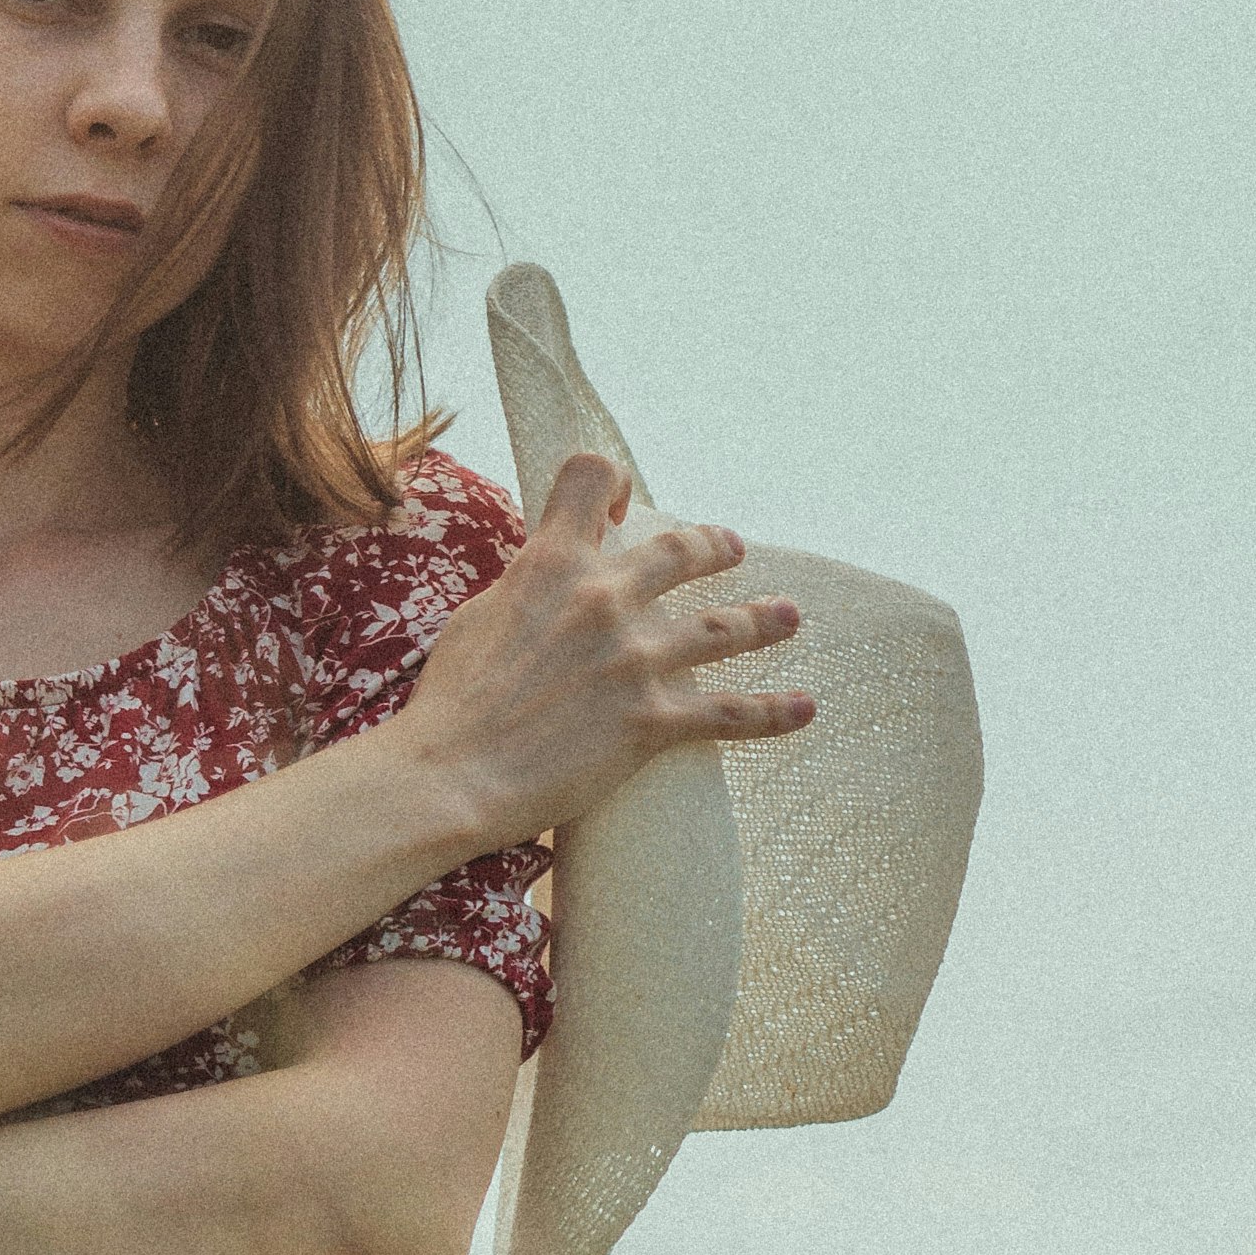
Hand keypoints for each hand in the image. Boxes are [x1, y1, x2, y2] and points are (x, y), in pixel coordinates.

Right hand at [397, 455, 814, 854]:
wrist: (450, 775)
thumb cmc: (450, 705)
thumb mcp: (478, 618)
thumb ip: (525, 590)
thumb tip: (542, 586)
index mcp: (550, 564)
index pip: (591, 479)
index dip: (611, 484)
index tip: (620, 505)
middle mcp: (602, 598)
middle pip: (681, 550)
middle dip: (713, 547)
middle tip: (732, 550)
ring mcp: (634, 658)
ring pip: (724, 626)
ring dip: (763, 619)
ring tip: (788, 616)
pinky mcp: (653, 721)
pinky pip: (733, 713)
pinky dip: (776, 711)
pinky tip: (805, 707)